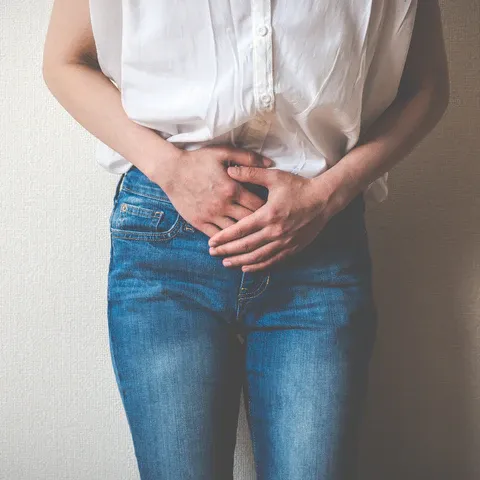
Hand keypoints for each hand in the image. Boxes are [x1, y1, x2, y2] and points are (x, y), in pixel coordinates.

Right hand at [151, 145, 273, 237]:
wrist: (171, 170)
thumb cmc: (198, 160)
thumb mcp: (224, 152)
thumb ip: (248, 158)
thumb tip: (270, 163)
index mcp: (232, 189)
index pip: (259, 205)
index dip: (269, 209)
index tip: (274, 210)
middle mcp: (224, 205)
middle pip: (250, 221)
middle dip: (261, 224)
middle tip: (268, 226)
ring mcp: (211, 216)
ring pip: (234, 233)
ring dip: (245, 236)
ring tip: (255, 238)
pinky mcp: (199, 222)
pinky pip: (217, 237)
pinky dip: (226, 241)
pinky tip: (234, 243)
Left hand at [207, 165, 341, 271]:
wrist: (324, 199)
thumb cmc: (299, 186)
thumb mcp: (274, 177)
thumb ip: (251, 173)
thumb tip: (229, 170)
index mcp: (268, 214)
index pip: (241, 229)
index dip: (224, 237)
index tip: (211, 242)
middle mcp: (275, 231)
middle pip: (246, 246)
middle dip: (227, 251)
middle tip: (212, 254)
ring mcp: (285, 242)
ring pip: (258, 256)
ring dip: (240, 261)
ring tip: (226, 263)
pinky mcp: (293, 248)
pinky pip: (273, 261)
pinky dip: (259, 266)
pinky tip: (247, 267)